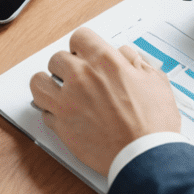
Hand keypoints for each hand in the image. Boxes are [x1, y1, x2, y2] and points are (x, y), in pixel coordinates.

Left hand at [27, 27, 180, 175]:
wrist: (146, 156)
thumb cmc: (153, 123)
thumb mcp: (155, 81)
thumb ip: (137, 62)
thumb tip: (126, 55)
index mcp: (105, 61)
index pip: (79, 37)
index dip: (82, 46)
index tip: (84, 54)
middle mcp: (82, 77)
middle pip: (56, 58)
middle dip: (65, 66)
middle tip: (75, 77)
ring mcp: (68, 101)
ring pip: (38, 82)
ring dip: (47, 85)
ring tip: (57, 91)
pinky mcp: (61, 125)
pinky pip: (44, 112)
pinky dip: (51, 112)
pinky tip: (63, 115)